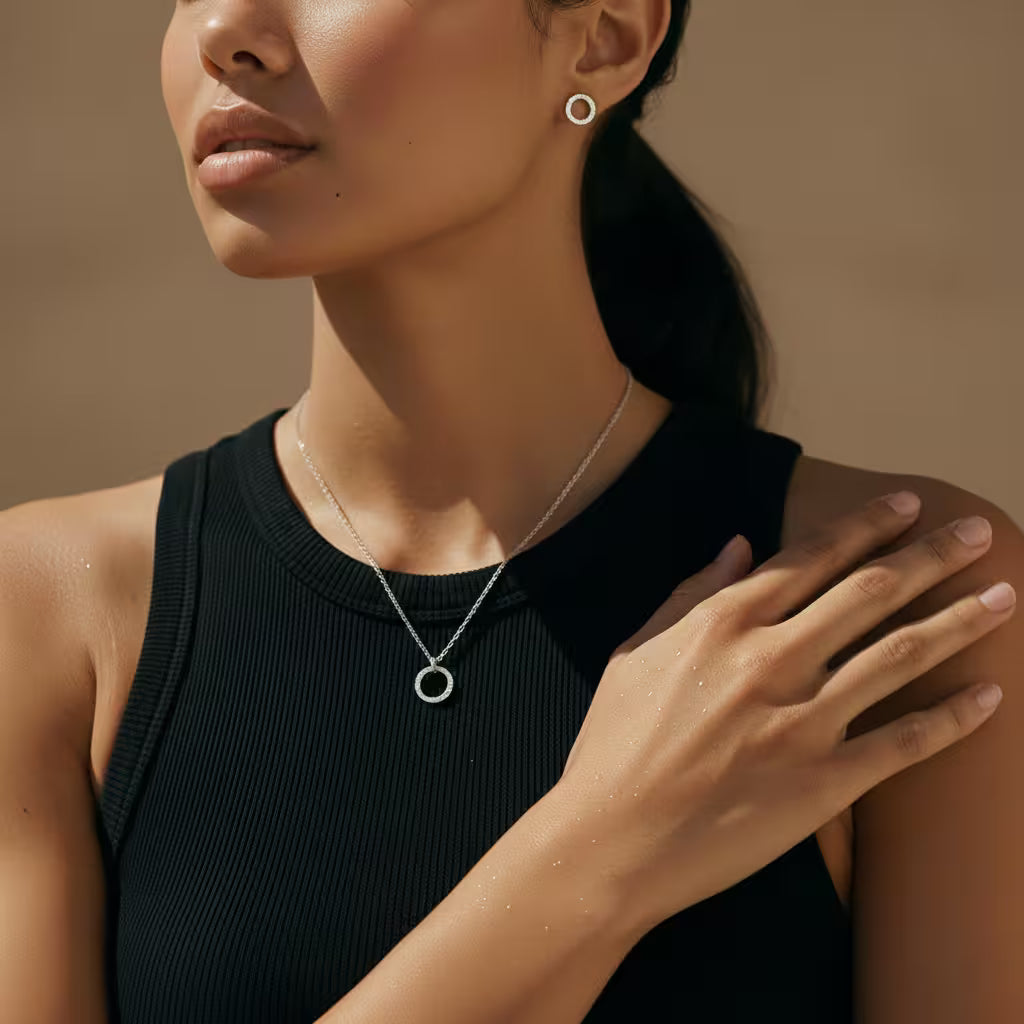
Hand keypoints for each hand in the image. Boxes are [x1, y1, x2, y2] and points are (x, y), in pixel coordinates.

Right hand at [555, 492, 1013, 933]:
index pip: (811, 557)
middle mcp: (770, 659)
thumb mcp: (636, 650)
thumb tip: (741, 545)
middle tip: (979, 530)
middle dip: (931, 555)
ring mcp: (801, 720)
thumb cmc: (614, 741)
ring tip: (1006, 596)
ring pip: (899, 655)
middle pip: (870, 592)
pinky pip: (903, 743)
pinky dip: (953, 718)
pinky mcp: (823, 782)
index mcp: (722, 622)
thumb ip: (691, 593)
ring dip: (959, 620)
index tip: (906, 503)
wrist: (612, 838)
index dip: (865, 525)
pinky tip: (989, 696)